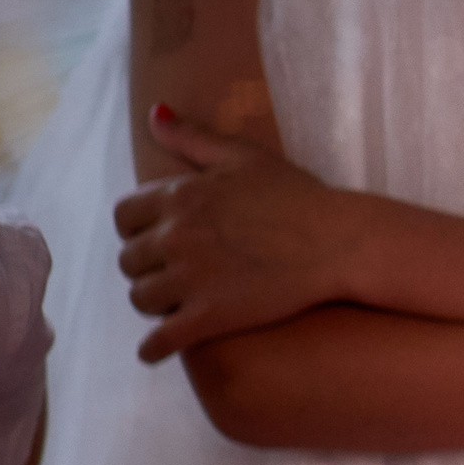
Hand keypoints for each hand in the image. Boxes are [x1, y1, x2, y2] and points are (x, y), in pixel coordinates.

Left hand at [116, 109, 359, 358]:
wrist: (339, 242)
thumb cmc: (298, 196)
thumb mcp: (243, 156)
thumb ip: (192, 137)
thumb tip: (154, 113)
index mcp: (179, 196)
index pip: (124, 217)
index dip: (137, 230)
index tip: (156, 239)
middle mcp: (176, 237)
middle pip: (129, 260)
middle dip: (145, 267)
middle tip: (169, 274)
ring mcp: (191, 279)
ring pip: (141, 297)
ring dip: (152, 302)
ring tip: (171, 305)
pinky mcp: (211, 316)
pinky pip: (162, 339)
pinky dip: (153, 348)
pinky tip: (155, 351)